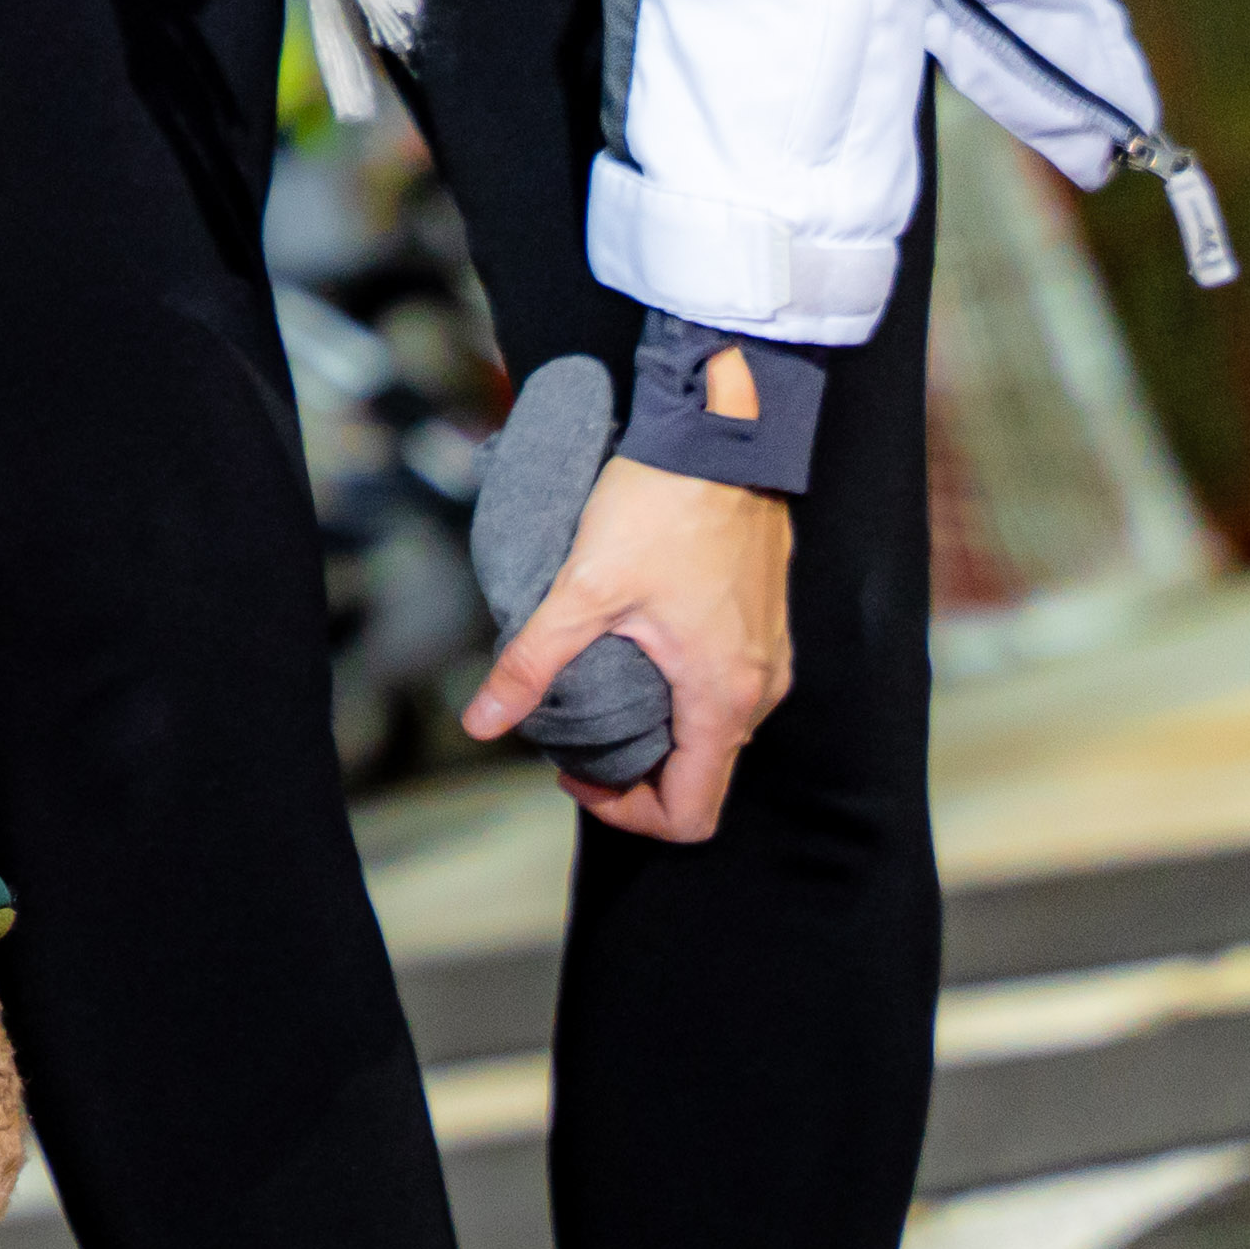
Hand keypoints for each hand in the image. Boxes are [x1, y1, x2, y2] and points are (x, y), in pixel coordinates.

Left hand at [464, 453, 793, 840]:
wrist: (724, 435)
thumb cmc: (662, 506)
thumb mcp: (583, 589)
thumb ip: (533, 662)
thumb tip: (481, 722)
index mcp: (723, 697)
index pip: (689, 812)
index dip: (626, 813)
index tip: (575, 772)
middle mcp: (758, 690)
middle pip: (700, 778)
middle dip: (634, 775)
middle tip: (572, 739)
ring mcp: (768, 658)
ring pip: (714, 735)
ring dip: (658, 736)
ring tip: (597, 697)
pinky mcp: (763, 627)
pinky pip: (725, 691)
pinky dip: (679, 698)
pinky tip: (635, 657)